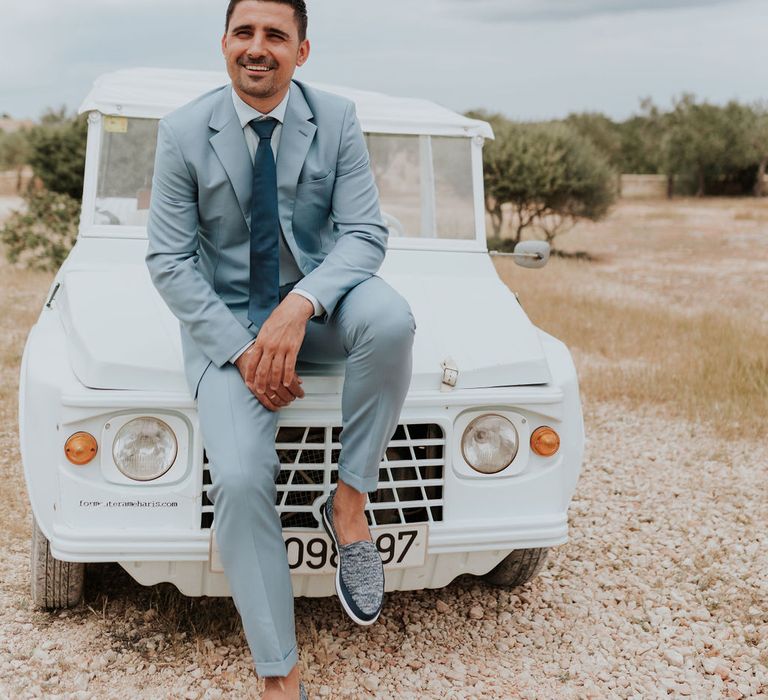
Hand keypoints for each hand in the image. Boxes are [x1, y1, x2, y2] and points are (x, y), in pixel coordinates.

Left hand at [235, 294, 313, 410]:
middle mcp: (270, 346)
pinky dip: (288, 376)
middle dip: (260, 382)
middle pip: (263, 369)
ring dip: (274, 382)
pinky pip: (290, 365)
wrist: (292, 311)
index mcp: (261, 342)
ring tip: (273, 389)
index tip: (249, 383)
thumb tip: (254, 355)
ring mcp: (282, 348)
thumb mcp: (264, 331)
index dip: (250, 375)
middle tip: (260, 391)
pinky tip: (286, 382)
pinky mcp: (293, 348)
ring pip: (276, 370)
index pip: (252, 362)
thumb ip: (259, 344)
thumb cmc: (278, 320)